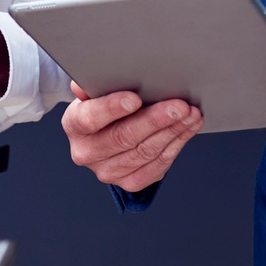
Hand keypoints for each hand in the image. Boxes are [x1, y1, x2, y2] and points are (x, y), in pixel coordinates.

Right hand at [61, 81, 202, 191]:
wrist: (106, 133)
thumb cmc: (104, 105)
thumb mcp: (94, 90)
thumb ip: (94, 83)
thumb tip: (86, 82)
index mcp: (74, 125)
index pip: (90, 118)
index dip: (112, 108)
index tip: (135, 98)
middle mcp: (87, 153)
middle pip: (124, 137)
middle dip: (156, 120)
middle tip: (179, 106)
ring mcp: (108, 171)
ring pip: (146, 152)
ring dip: (173, 131)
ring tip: (190, 114)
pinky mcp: (130, 182)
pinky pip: (158, 166)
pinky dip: (176, 145)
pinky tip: (187, 129)